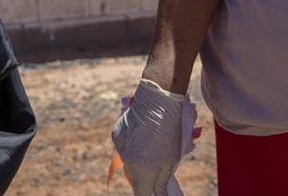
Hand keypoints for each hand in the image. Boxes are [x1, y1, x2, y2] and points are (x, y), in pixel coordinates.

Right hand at [111, 80, 185, 195]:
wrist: (158, 101)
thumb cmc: (170, 131)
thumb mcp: (171, 159)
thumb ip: (162, 181)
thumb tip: (159, 194)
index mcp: (143, 171)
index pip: (141, 194)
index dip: (149, 195)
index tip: (154, 192)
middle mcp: (127, 162)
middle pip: (134, 177)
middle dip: (145, 176)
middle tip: (156, 164)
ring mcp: (119, 148)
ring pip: (128, 160)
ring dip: (137, 158)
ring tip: (150, 144)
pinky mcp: (116, 135)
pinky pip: (123, 146)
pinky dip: (131, 145)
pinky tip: (141, 134)